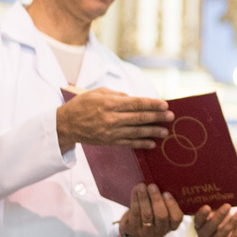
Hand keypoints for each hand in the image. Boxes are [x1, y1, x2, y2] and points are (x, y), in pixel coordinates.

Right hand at [57, 88, 173, 152]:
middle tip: (171, 116)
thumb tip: (136, 99)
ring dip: (153, 131)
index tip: (165, 105)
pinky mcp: (109, 141)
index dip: (152, 104)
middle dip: (157, 117)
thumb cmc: (83, 105)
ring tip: (165, 131)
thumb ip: (119, 95)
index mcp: (110, 103)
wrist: (65, 125)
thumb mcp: (99, 93)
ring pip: (136, 132)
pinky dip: (141, 143)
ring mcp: (110, 132)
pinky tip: (152, 143)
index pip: (136, 103)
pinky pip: (128, 143)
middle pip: (140, 118)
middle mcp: (111, 118)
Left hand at [119, 183, 183, 236]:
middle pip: (161, 216)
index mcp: (171, 225)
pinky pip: (135, 213)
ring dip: (144, 198)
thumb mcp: (163, 210)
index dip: (172, 205)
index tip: (167, 193)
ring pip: (146, 214)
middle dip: (156, 199)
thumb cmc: (153, 212)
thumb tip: (164, 180)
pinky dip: (135, 199)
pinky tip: (136, 190)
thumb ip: (166, 200)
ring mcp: (145, 231)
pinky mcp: (132, 228)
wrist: (134, 226)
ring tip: (142, 186)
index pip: (177, 217)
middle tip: (152, 186)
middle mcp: (160, 231)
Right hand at [194, 204, 236, 236]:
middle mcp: (203, 236)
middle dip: (219, 216)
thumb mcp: (216, 215)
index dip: (202, 215)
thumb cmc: (221, 223)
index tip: (207, 207)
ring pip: (221, 235)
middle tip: (228, 205)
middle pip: (209, 228)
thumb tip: (220, 194)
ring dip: (231, 222)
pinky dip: (236, 233)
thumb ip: (215, 207)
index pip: (198, 221)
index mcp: (199, 226)